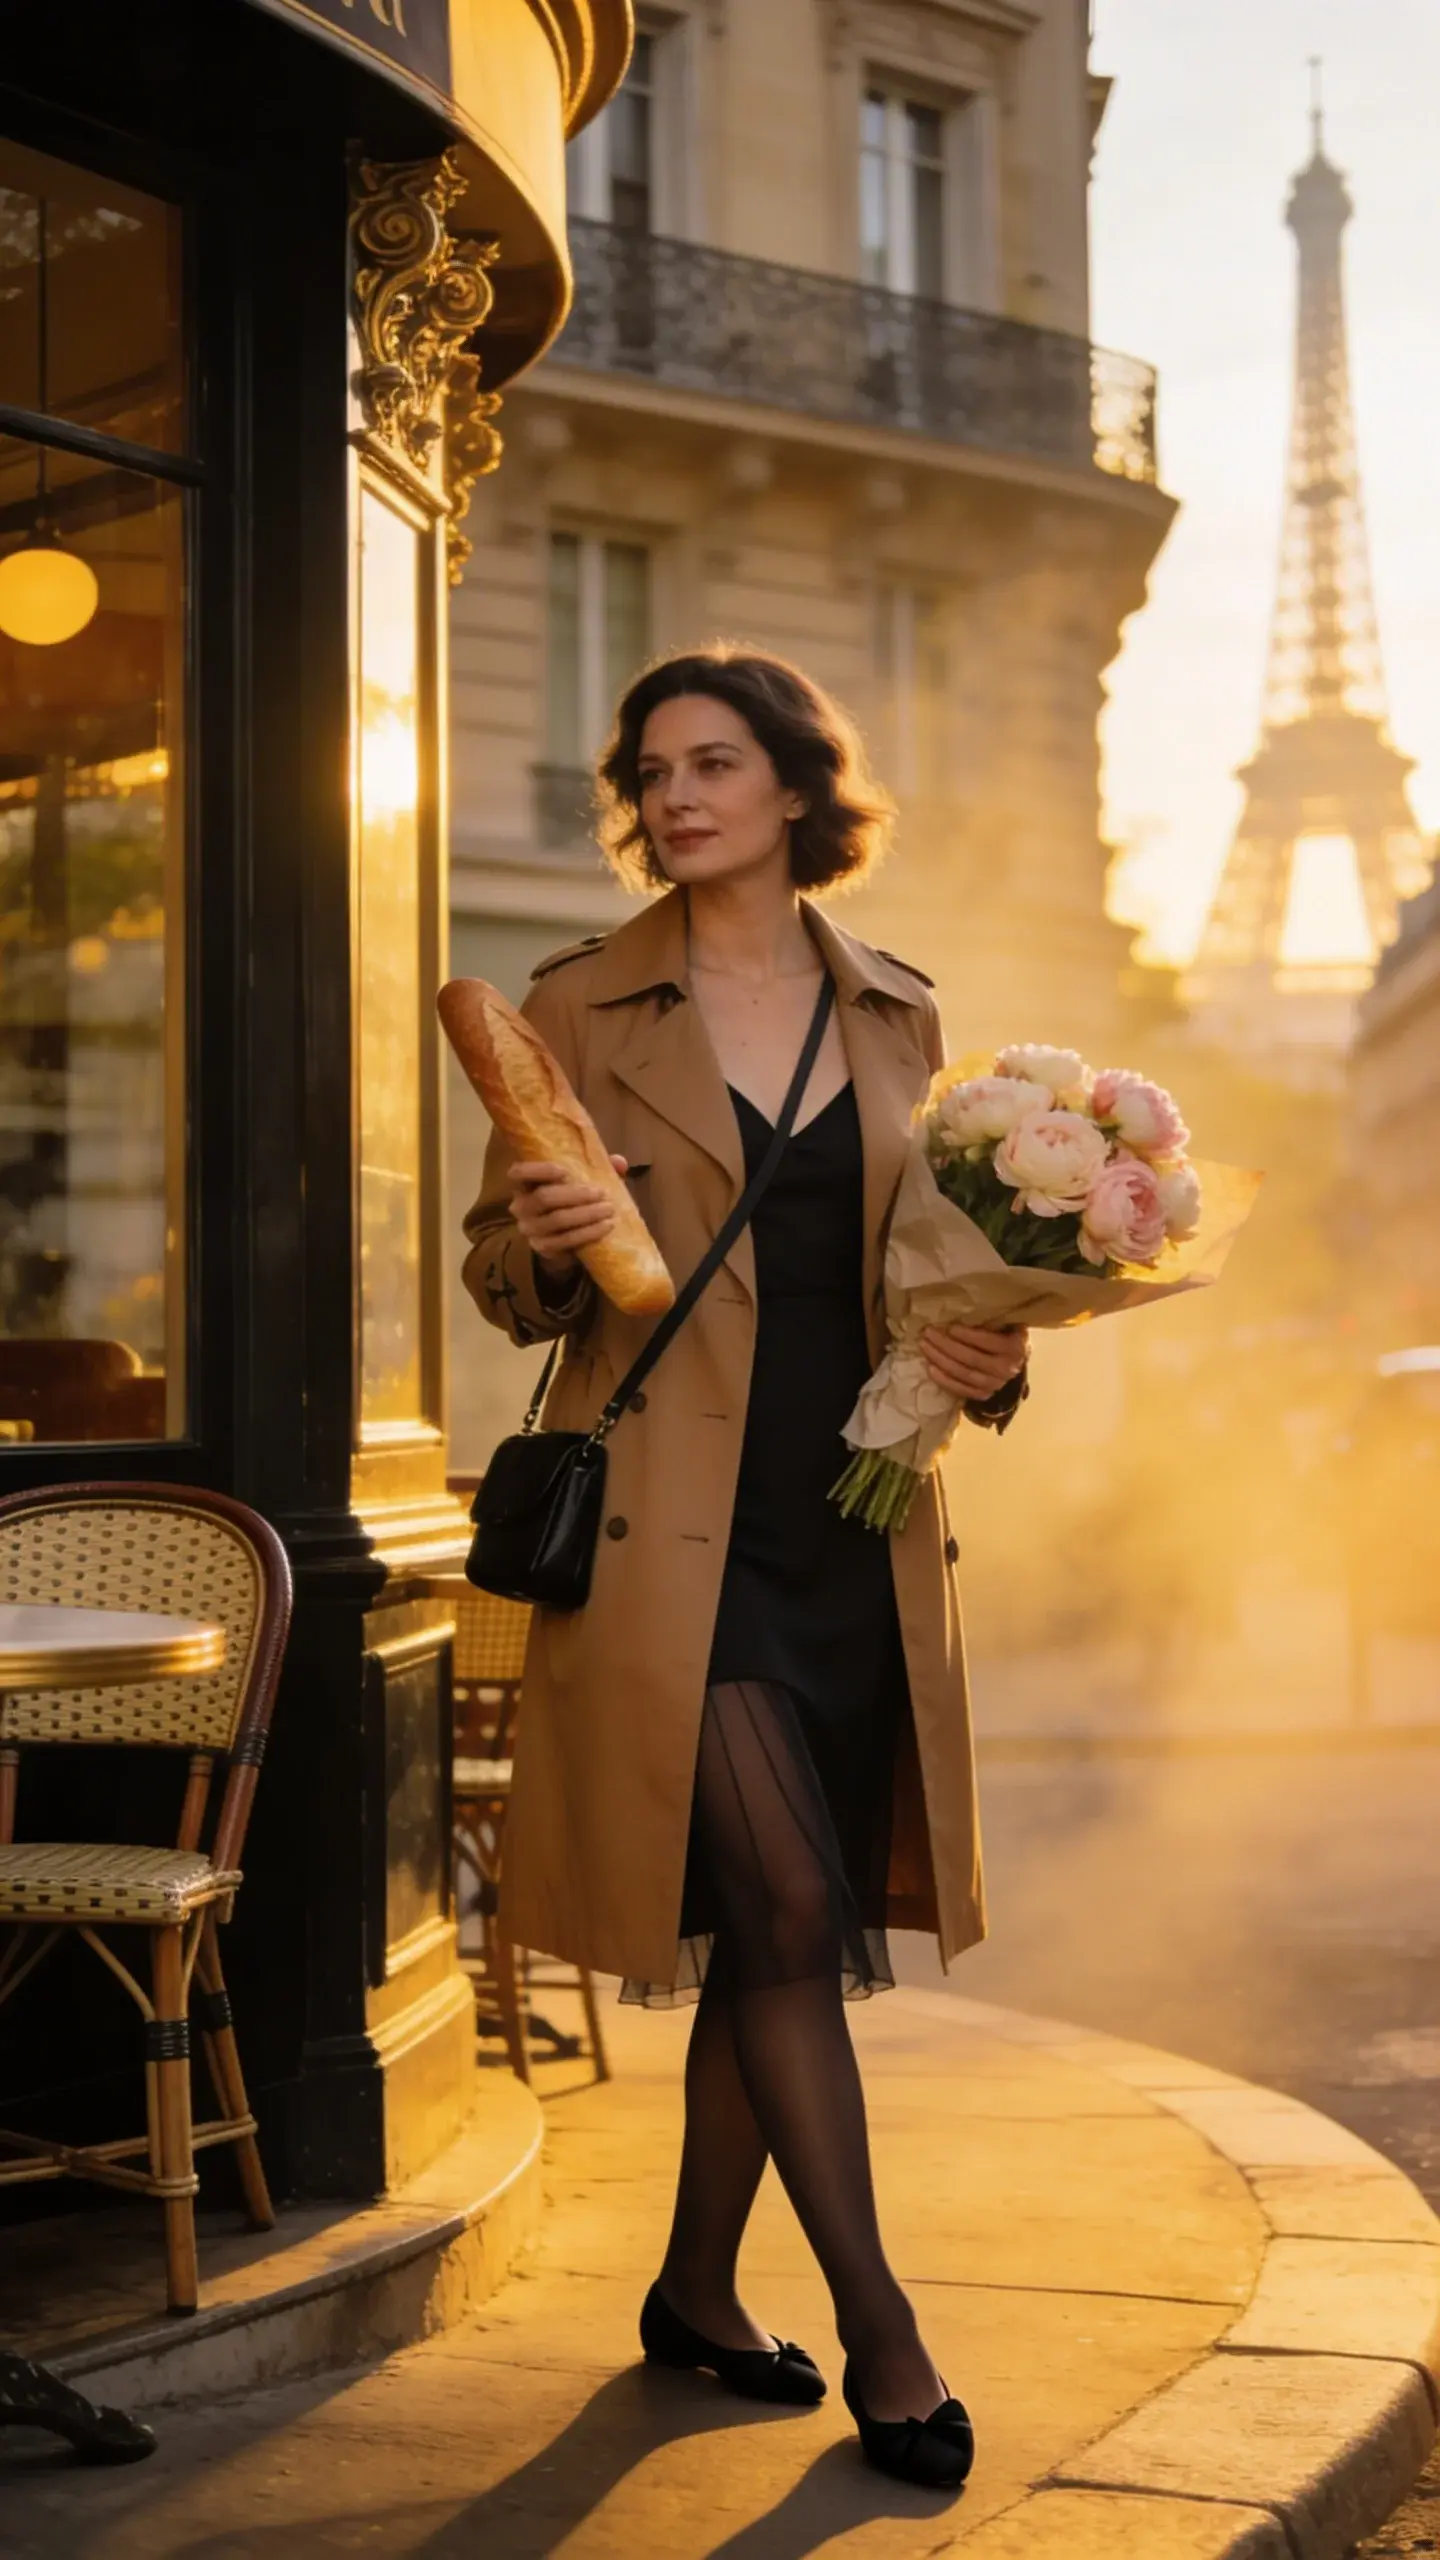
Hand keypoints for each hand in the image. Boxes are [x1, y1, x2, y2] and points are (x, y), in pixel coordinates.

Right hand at [509, 1156, 627, 1274]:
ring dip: (586, 1214)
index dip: (539, 1170)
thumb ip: (597, 1168)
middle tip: (602, 1193)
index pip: (517, 1173)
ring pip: (557, 1220)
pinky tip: (606, 1226)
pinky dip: (589, 1233)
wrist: (565, 1237)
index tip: (565, 1171)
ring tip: (609, 1209)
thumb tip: (619, 1162)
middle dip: (576, 1194)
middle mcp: (520, 1206)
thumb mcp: (580, 1179)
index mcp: (523, 1184)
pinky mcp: (543, 1248)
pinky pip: (566, 1240)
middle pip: (544, 1197)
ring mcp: (529, 1229)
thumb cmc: (571, 1199)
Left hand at [921, 1323, 1028, 1402]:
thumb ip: (995, 1318)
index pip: (987, 1342)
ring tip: (924, 1346)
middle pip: (971, 1358)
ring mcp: (994, 1385)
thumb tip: (967, 1306)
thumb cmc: (1008, 1335)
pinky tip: (929, 1367)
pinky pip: (960, 1389)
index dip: (966, 1335)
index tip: (949, 1327)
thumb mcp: (1009, 1323)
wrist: (1017, 1362)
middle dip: (946, 1345)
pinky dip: (943, 1380)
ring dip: (940, 1360)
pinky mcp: (983, 1395)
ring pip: (963, 1374)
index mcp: (1015, 1348)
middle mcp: (1006, 1369)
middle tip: (928, 1333)